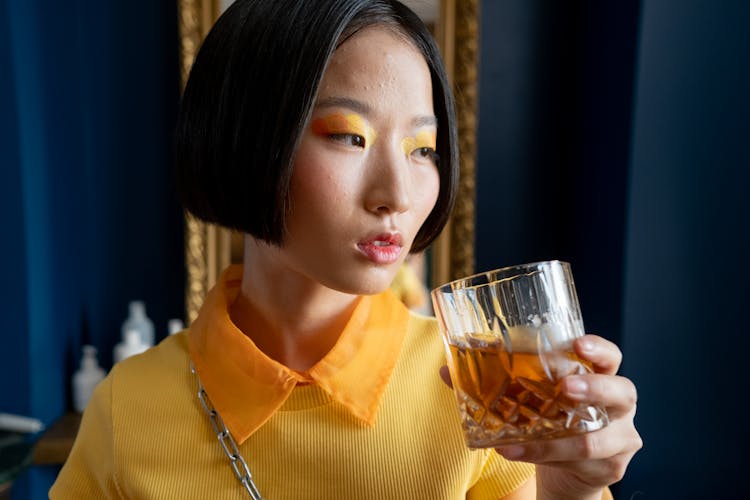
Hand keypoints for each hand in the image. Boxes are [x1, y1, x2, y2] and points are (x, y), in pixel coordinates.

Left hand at [494, 335, 641, 498]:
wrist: (568, 469)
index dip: (599, 349)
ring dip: (551, 442)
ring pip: (593, 441)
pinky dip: (543, 457)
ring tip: (515, 440)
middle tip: (566, 386)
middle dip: (594, 388)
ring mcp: (621, 439)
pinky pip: (577, 463)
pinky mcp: (611, 467)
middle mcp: (620, 407)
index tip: (579, 344)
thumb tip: (465, 363)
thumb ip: (519, 379)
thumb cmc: (555, 420)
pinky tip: (516, 453)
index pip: (612, 357)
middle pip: (622, 393)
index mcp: (605, 379)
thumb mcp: (544, 396)